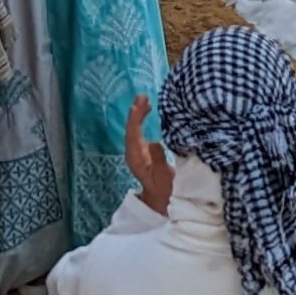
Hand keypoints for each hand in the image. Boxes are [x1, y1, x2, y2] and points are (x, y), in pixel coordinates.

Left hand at [124, 96, 172, 213]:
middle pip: (132, 130)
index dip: (134, 121)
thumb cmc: (163, 188)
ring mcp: (137, 150)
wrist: (160, 198)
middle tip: (142, 96)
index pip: (133, 136)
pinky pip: (139, 130)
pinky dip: (142, 118)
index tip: (137, 106)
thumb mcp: (163, 176)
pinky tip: (147, 109)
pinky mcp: (142, 149)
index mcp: (136, 158)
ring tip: (144, 98)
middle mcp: (134, 152)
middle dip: (136, 113)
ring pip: (135, 128)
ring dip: (139, 113)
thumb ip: (158, 160)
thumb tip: (154, 142)